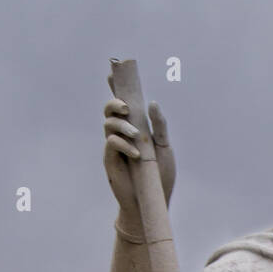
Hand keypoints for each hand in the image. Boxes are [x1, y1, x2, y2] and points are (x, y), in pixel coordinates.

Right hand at [103, 98, 175, 229]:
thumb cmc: (159, 175)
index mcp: (135, 128)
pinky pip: (111, 143)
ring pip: (108, 124)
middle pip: (109, 110)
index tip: (113, 70)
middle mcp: (122, 134)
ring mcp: (114, 147)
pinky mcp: (110, 160)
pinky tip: (136, 154)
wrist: (153, 200)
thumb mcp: (164, 147)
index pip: (123, 104)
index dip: (116, 87)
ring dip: (123, 125)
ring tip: (137, 137)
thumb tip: (152, 103)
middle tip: (127, 107)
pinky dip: (123, 144)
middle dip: (115, 102)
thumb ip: (159, 126)